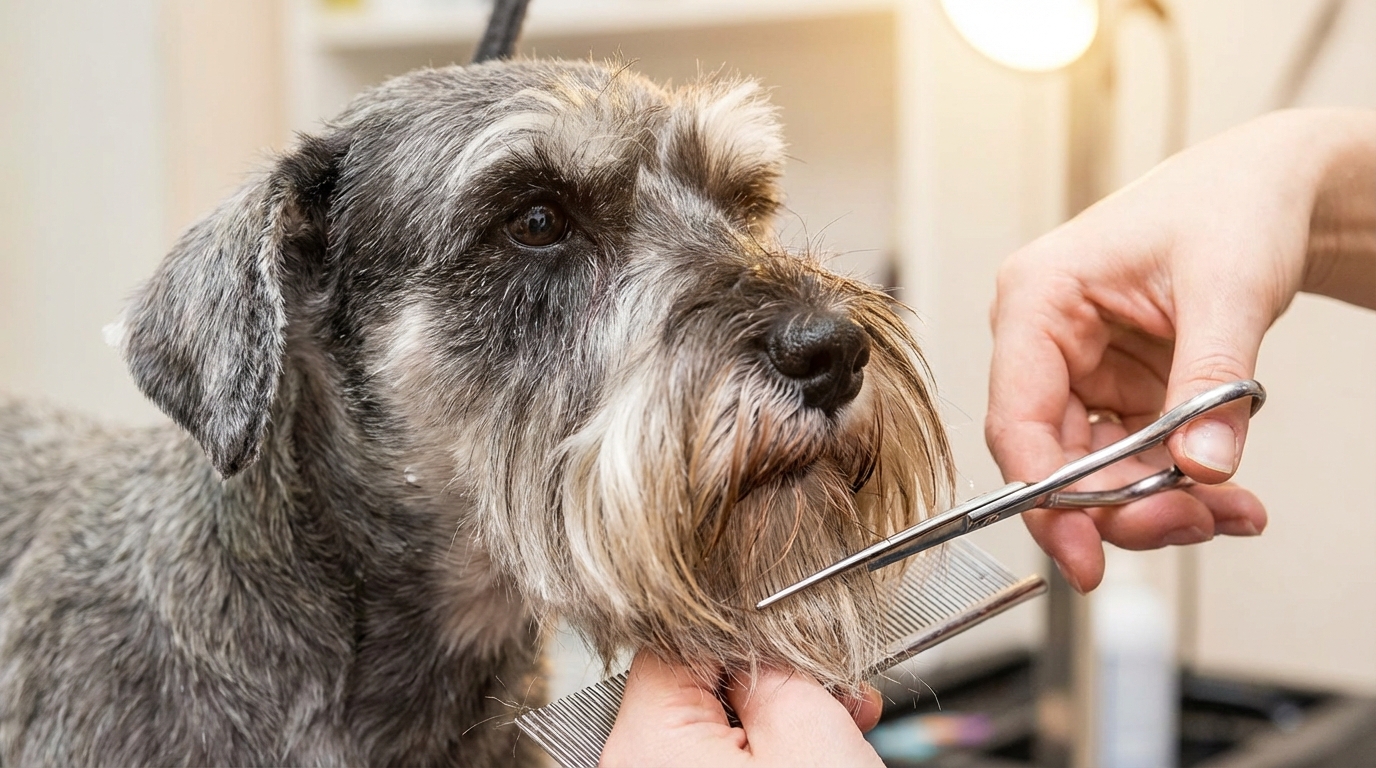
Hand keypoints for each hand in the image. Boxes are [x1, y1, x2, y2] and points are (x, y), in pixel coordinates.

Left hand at [600, 651, 883, 767]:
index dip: (745, 636)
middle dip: (769, 688)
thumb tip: (761, 648)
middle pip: (691, 691)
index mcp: (643, 742)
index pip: (674, 642)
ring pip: (707, 738)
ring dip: (773, 729)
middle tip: (837, 698)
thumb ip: (774, 670)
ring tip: (840, 737)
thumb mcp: (809, 736)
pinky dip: (761, 766)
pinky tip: (811, 766)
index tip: (798, 650)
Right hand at [985, 109, 1375, 591]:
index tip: (1087, 556)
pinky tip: (1228, 497)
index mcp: (1038, 298)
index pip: (1019, 419)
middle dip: (1120, 506)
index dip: (1045, 497)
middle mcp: (1045, 339)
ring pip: (1095, 469)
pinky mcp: (1119, 388)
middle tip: (1191, 526)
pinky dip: (1179, 484)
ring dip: (1158, 503)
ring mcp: (1081, 367)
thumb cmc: (1233, 202)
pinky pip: (1134, 458)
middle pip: (1055, 457)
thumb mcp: (1228, 289)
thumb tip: (1202, 468)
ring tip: (1230, 512)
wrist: (1273, 186)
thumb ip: (1211, 382)